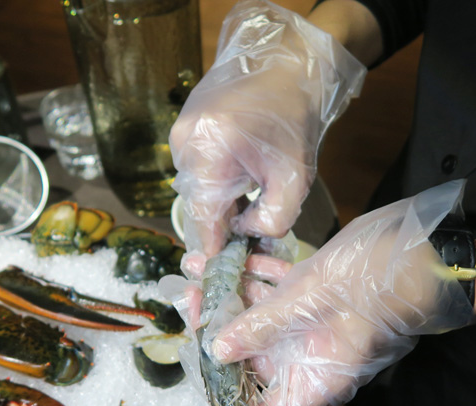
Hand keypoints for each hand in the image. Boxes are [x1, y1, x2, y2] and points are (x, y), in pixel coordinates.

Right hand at [169, 0, 365, 262]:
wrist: (286, 65)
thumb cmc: (293, 118)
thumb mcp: (294, 178)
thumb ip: (273, 220)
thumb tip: (245, 234)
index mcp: (207, 152)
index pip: (202, 218)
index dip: (214, 248)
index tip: (224, 270)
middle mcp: (184, 142)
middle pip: (199, 204)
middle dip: (225, 222)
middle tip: (252, 234)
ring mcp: (180, 132)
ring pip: (199, 187)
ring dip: (224, 200)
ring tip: (255, 194)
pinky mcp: (184, 126)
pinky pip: (198, 168)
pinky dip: (220, 179)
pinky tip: (245, 174)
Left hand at [211, 180, 475, 405]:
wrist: (423, 249)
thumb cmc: (380, 284)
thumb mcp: (314, 302)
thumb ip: (264, 325)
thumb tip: (217, 349)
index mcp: (314, 377)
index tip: (204, 377)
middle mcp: (306, 356)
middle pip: (249, 361)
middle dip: (215, 334)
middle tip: (188, 303)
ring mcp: (307, 324)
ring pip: (255, 319)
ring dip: (224, 295)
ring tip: (192, 269)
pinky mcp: (309, 294)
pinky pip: (270, 290)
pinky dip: (247, 274)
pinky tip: (219, 256)